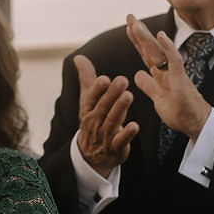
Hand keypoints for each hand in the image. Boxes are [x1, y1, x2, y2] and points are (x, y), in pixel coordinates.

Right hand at [74, 54, 137, 175]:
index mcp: (87, 110)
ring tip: (129, 96)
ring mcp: (104, 136)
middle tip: (122, 81)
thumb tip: (79, 57)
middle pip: (103, 107)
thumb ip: (86, 79)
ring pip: (112, 121)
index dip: (97, 89)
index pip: (91, 98)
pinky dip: (127, 134)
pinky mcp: (115, 147)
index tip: (104, 78)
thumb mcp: (87, 101)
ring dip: (120, 109)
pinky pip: (121, 140)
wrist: (91, 156)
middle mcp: (94, 122)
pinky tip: (135, 126)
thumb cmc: (93, 121)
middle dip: (112, 94)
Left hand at [127, 14, 212, 139]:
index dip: (137, 41)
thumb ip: (149, 86)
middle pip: (150, 48)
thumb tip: (138, 75)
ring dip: (146, 37)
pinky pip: (174, 60)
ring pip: (158, 51)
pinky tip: (161, 35)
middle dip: (139, 33)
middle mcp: (167, 70)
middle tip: (129, 16)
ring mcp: (174, 73)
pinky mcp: (181, 80)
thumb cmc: (180, 112)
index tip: (128, 27)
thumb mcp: (158, 99)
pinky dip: (168, 47)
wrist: (196, 123)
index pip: (146, 54)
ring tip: (135, 24)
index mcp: (160, 75)